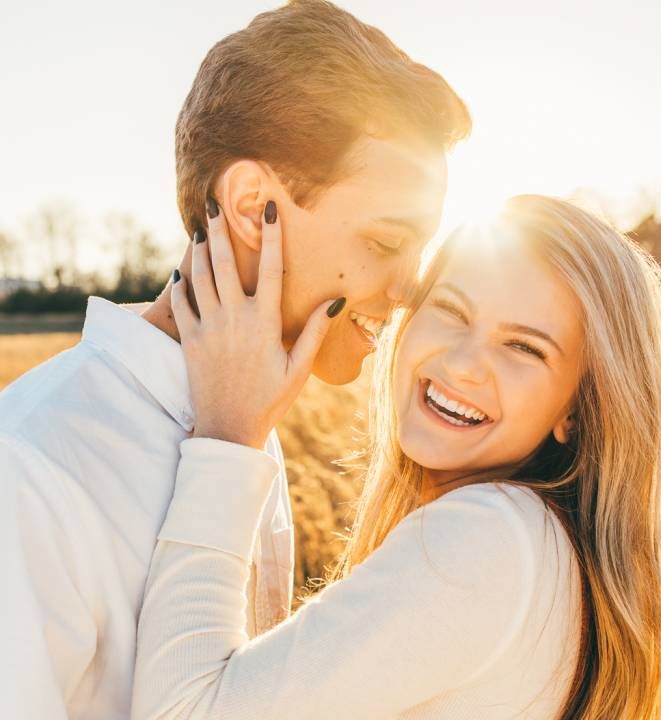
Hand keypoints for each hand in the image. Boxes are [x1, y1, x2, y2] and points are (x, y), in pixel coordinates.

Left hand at [171, 200, 345, 448]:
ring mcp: (209, 328)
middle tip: (214, 203)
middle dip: (222, 229)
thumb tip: (335, 301)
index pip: (270, 268)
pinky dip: (180, 287)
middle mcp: (234, 318)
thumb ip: (313, 332)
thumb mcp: (298, 369)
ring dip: (199, 251)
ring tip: (199, 230)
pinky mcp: (190, 341)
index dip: (271, 237)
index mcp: (264, 322)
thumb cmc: (269, 401)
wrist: (228, 428)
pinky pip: (182, 305)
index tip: (269, 209)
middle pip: (226, 263)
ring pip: (200, 278)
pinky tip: (180, 273)